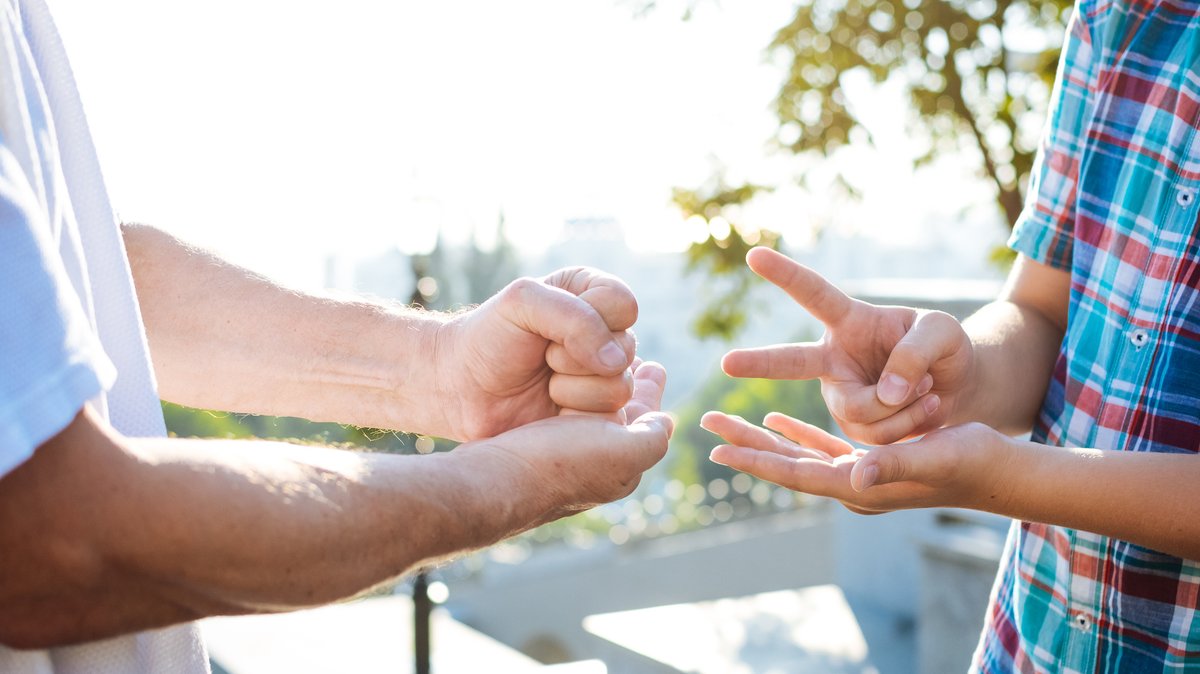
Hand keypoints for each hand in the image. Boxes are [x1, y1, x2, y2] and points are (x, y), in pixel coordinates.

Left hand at [433, 267, 638, 440]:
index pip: (624, 304)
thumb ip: (576, 318)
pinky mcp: (597, 415)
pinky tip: (551, 409)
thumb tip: (616, 361)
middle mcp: (604, 335)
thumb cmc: (488, 337)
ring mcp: (603, 378)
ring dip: (573, 389)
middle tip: (542, 358)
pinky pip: (611, 419)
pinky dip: (574, 414)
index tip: (550, 325)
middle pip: (626, 349)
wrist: (459, 388)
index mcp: (591, 294)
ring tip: (545, 385)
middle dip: (575, 358)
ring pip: (621, 387)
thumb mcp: (524, 302)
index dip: (592, 319)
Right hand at [464, 360, 673, 525]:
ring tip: (599, 353)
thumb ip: (652, 435)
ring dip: (594, 379)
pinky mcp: (532, 440)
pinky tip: (560, 369)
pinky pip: (558, 403)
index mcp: (621, 463)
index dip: (651, 389)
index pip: (646, 417)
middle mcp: (594, 460)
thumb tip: (667, 421)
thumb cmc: (560, 465)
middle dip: (625, 382)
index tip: (653, 364)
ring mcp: (562, 451)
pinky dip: (567, 385)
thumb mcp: (624, 453)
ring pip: (588, 404)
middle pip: (618, 410)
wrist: (492, 479)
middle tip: (630, 354)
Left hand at [702, 411, 1010, 513]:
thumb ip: (895, 465)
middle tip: (707, 426)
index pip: (795, 474)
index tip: (717, 450)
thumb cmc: (973, 461)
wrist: (1002, 471)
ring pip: (797, 454)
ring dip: (763, 438)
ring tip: (729, 422)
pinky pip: (821, 448)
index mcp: (859, 487)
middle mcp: (852, 486)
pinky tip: (778, 420)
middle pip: (786, 464)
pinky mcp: (870, 463)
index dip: (755, 460)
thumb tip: (856, 476)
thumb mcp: (934, 457)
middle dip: (746, 446)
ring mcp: (859, 477)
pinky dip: (797, 434)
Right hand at [721, 247, 974, 443]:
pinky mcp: (854, 425)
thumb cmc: (946, 348)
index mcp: (850, 321)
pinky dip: (909, 423)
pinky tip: (925, 407)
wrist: (960, 387)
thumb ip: (915, 353)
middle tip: (726, 363)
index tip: (754, 255)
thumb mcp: (942, 333)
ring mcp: (841, 394)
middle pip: (791, 361)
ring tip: (928, 389)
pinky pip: (876, 435)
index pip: (813, 294)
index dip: (785, 275)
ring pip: (858, 410)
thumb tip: (885, 393)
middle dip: (757, 363)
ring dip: (904, 405)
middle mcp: (835, 358)